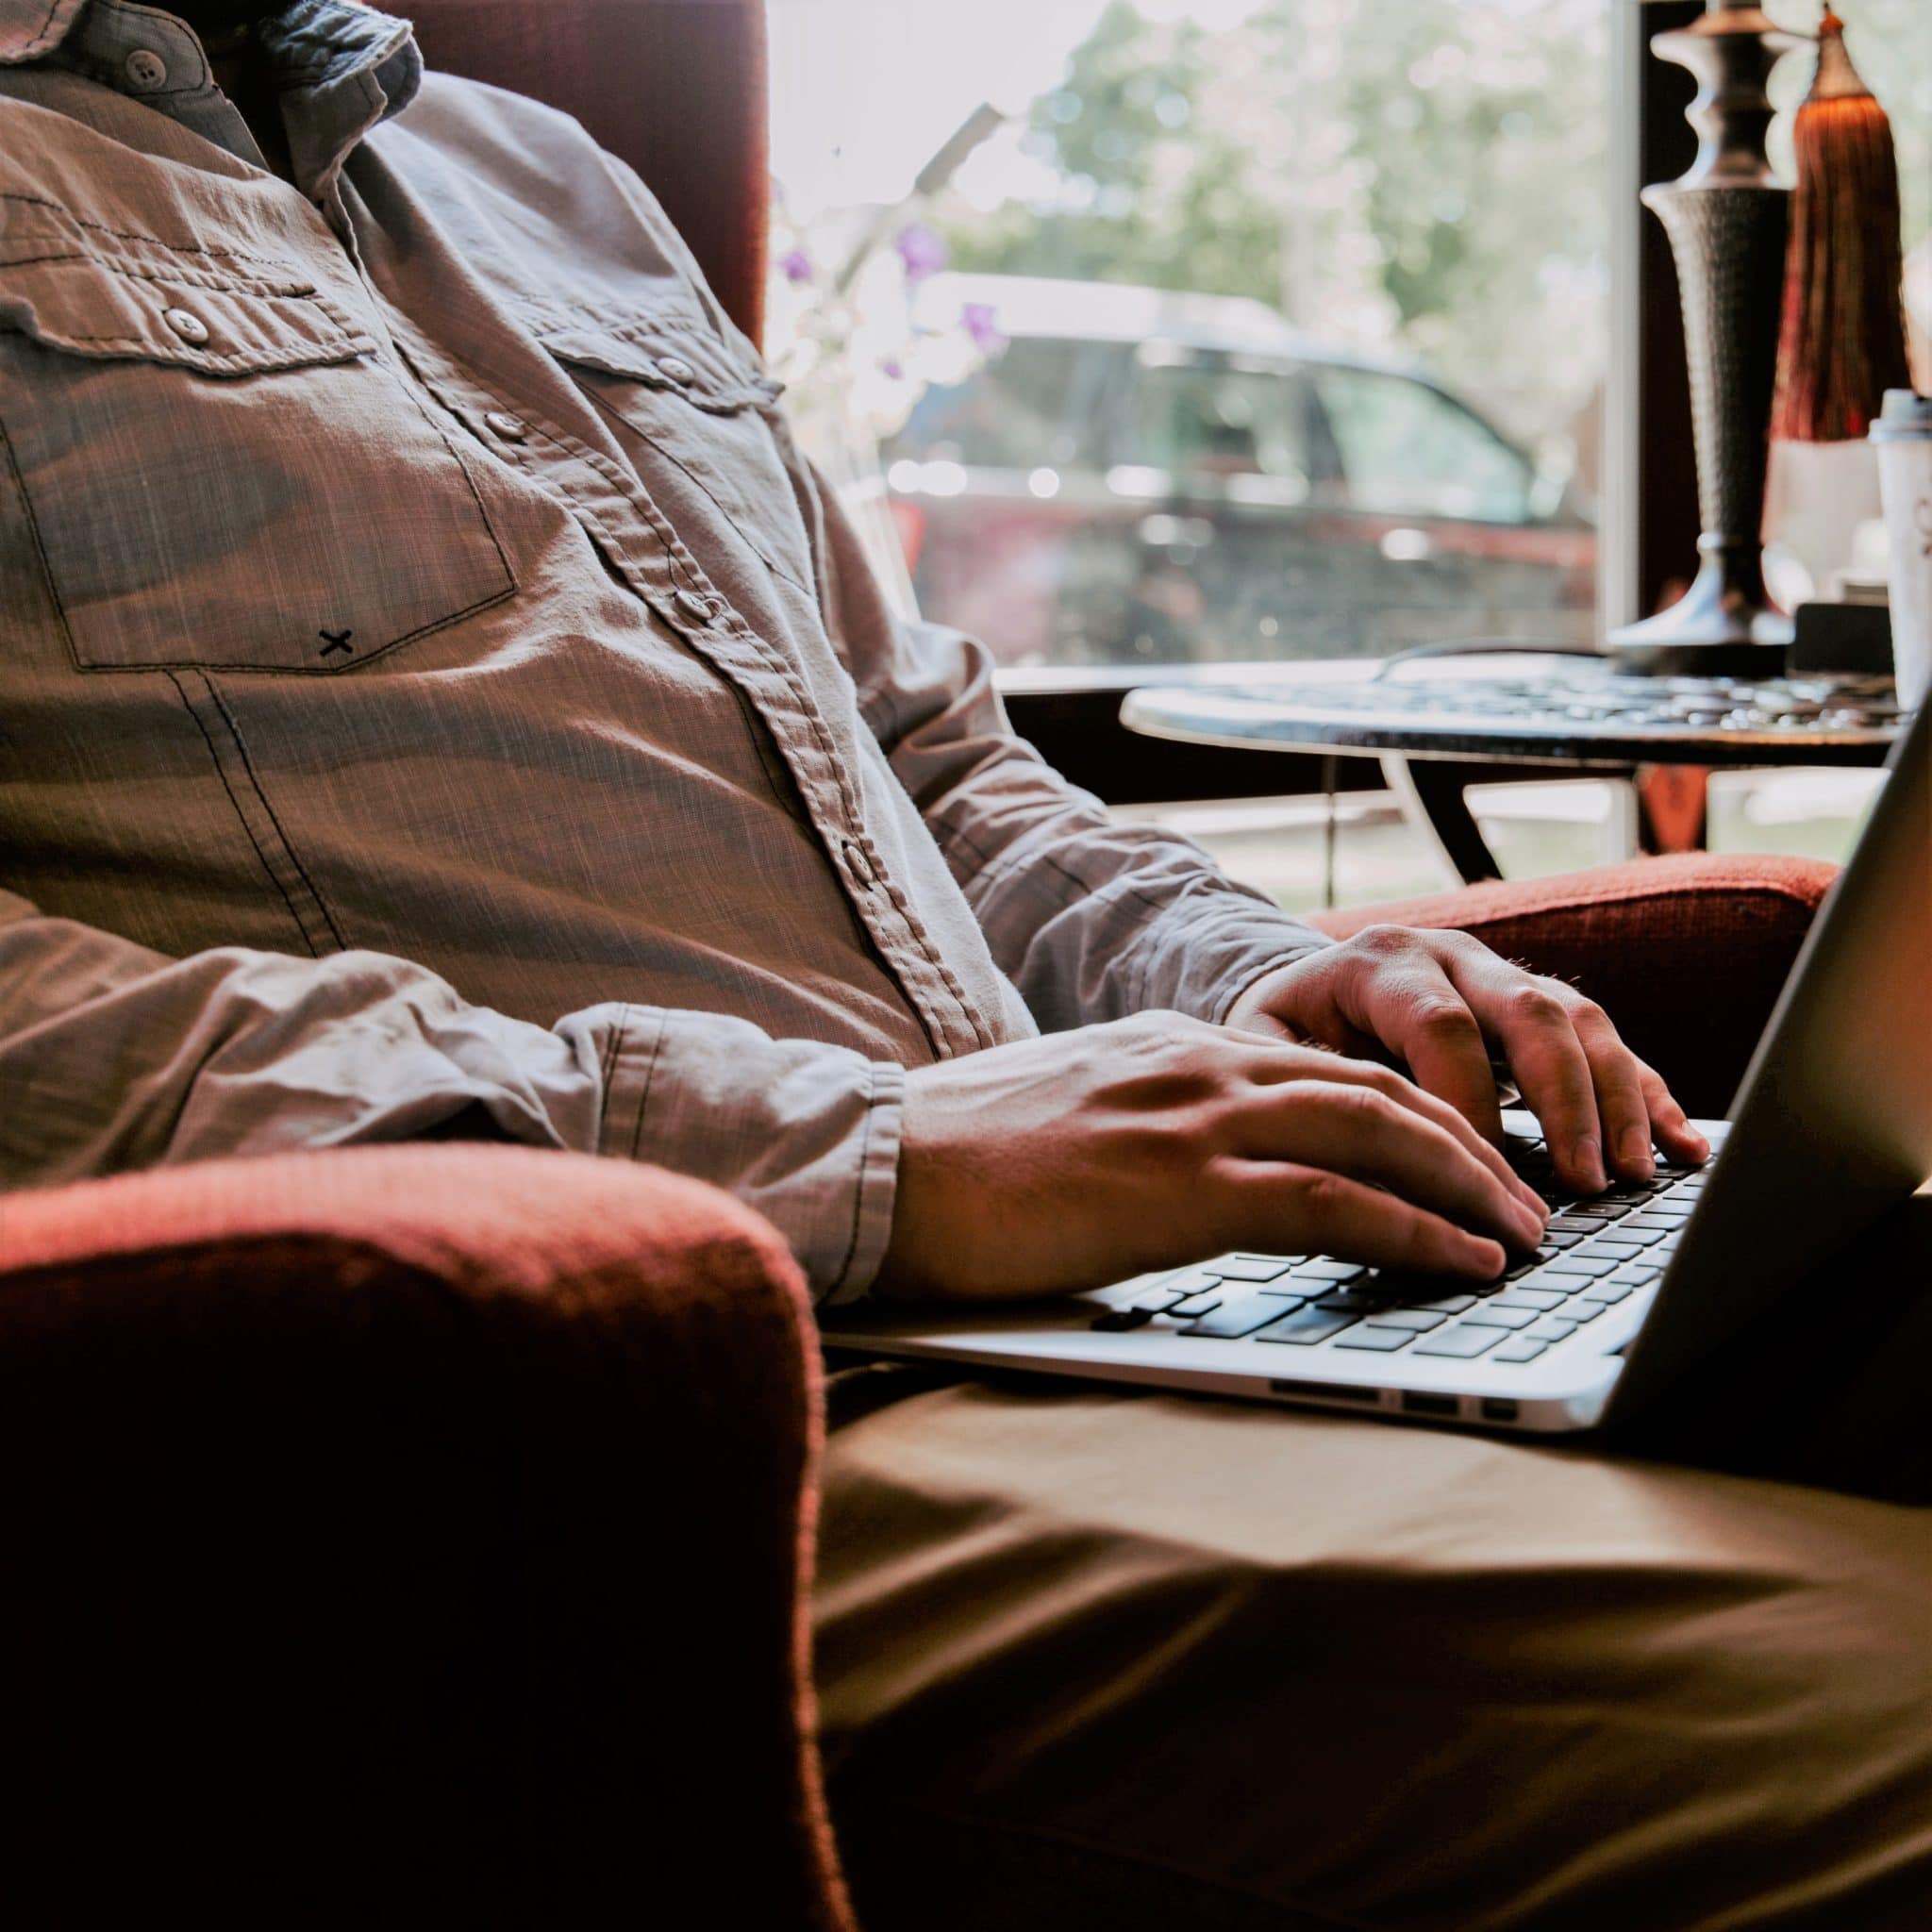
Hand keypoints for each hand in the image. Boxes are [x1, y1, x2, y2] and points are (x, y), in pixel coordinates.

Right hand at [880, 1012, 1550, 1301]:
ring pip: (1377, 1132)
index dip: (1411, 1113)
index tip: (1461, 1158)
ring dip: (1469, 1184)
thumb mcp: (1071, 1118)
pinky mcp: (1179, 1188)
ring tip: (1524, 1235)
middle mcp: (1200, 1065)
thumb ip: (1145, 1126)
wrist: (875, 1164)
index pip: (1324, 1070)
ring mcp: (1193, 1119)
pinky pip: (1332, 1201)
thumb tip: (1192, 1172)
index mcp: (1175, 1048)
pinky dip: (1414, 1228)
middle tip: (1529, 1199)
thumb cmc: (953, 1159)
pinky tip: (1462, 1259)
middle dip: (1470, 1143)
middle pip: (1376, 1089)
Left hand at [1225, 928, 1708, 1194]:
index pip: (1439, 1027)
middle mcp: (1453, 957)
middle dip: (1564, 1101)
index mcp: (1381, 963)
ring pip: (1580, 1023)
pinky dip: (1647, 1095)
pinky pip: (1607, 1044)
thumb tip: (1351, 1154)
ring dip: (1616, 1102)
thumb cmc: (1283, 1034)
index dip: (1466, 1103)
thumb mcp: (1265, 1051)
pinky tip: (1681, 1144)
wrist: (1301, 990)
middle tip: (1582, 1181)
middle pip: (1529, 1012)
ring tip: (1632, 1175)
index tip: (1477, 1176)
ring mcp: (1504, 976)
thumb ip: (1306, 1086)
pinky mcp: (1540, 1009)